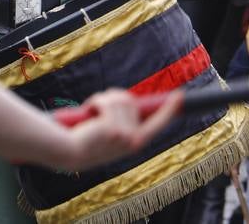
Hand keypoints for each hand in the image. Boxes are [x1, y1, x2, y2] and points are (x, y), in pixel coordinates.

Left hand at [62, 89, 182, 171]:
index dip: (169, 109)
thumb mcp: (112, 131)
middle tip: (98, 109)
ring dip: (102, 100)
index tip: (180, 96)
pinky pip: (105, 102)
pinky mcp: (111, 129)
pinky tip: (88, 113)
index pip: (159, 123)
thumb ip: (124, 119)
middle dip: (114, 98)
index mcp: (137, 141)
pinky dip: (94, 102)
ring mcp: (124, 135)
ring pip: (118, 98)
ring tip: (91, 114)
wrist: (68, 152)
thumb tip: (128, 101)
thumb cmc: (87, 139)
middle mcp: (134, 140)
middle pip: (131, 101)